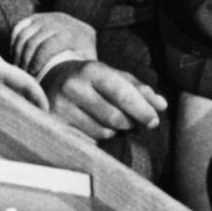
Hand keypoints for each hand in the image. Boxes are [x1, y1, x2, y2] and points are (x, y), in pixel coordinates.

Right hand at [11, 12, 98, 78]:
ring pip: (24, 34)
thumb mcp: (86, 63)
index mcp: (72, 34)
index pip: (46, 47)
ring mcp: (47, 17)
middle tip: (23, 74)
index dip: (36, 62)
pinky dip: (14, 41)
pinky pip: (20, 27)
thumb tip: (64, 87)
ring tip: (18, 67)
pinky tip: (15, 55)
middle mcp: (59, 22)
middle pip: (33, 41)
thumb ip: (77, 72)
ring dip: (18, 52)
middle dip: (25, 60)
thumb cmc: (83, 55)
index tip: (32, 75)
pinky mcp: (37, 17)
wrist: (82, 32)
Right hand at [42, 59, 166, 140]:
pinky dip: (96, 137)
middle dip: (130, 123)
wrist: (50, 80)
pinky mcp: (54, 125)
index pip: (122, 93)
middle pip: (115, 117)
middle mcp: (73, 86)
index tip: (154, 121)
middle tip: (131, 122)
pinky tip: (89, 125)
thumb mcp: (111, 76)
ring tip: (104, 119)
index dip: (141, 109)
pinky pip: (88, 141)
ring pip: (103, 132)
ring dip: (113, 131)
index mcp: (91, 70)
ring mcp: (60, 107)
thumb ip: (137, 88)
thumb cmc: (89, 80)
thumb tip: (161, 105)